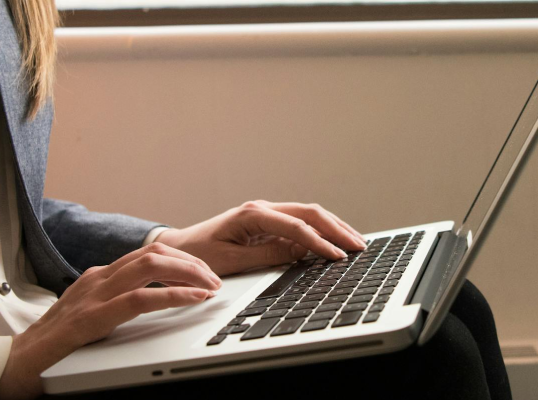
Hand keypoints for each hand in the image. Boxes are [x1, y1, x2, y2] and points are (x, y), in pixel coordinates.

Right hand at [0, 243, 220, 398]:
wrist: (14, 365)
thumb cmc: (54, 346)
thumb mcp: (93, 316)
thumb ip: (118, 303)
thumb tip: (155, 300)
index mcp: (99, 277)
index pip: (148, 254)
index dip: (182, 260)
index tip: (205, 273)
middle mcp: (98, 278)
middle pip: (155, 252)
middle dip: (192, 262)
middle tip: (215, 279)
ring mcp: (94, 294)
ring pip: (151, 265)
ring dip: (189, 273)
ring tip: (211, 287)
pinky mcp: (93, 317)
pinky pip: (141, 298)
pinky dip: (174, 296)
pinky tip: (193, 300)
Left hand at [155, 200, 365, 276]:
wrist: (179, 248)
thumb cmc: (198, 254)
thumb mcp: (231, 260)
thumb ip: (266, 255)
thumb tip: (299, 253)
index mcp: (252, 214)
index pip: (296, 226)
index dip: (319, 242)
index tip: (337, 256)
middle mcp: (262, 209)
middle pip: (309, 213)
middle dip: (337, 228)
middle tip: (358, 246)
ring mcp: (266, 214)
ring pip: (309, 215)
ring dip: (333, 227)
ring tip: (355, 242)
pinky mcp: (268, 223)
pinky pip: (300, 224)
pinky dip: (321, 231)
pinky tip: (335, 241)